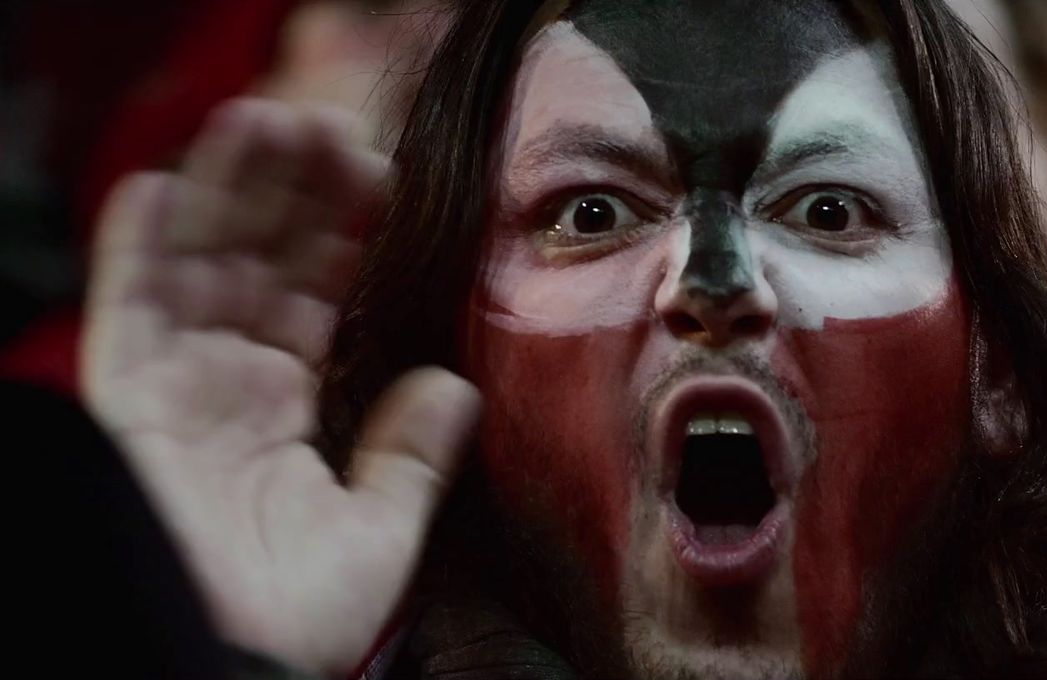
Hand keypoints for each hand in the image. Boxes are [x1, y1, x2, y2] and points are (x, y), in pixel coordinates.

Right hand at [81, 98, 479, 676]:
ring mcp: (172, 389)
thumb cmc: (295, 622)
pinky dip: (135, 249)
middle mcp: (225, 389)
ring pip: (195, 265)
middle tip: (323, 122)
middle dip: (286, 193)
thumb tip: (452, 385)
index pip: (315, 302)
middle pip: (254, 266)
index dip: (342, 237)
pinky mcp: (125, 401)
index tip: (379, 176)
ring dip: (224, 192)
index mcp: (283, 413)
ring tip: (264, 117)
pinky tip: (162, 184)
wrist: (230, 665)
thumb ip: (411, 455)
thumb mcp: (378, 533)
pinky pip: (125, 310)